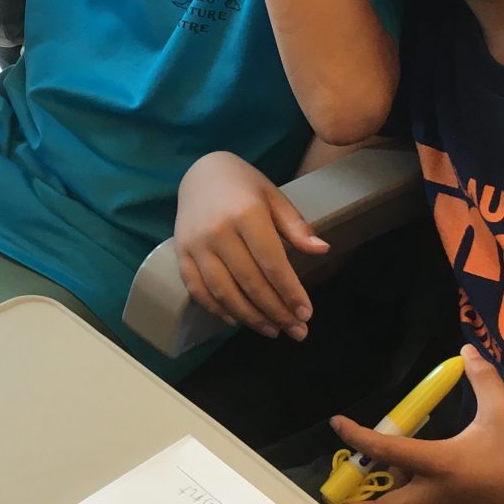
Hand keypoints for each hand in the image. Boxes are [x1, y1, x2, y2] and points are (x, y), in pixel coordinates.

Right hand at [174, 152, 326, 338]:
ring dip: (250, 317)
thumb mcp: (274, 196)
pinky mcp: (181, 253)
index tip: (306, 314)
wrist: (200, 172)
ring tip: (272, 330)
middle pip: (250, 283)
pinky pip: (197, 289)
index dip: (290, 293)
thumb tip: (322, 251)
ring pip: (224, 292)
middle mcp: (218, 232)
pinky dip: (216, 309)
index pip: (272, 264)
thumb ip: (296, 226)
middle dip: (276, 311)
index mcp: (246, 214)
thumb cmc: (243, 185)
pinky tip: (236, 320)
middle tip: (297, 331)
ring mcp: (196, 245)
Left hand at [333, 346, 503, 503]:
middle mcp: (437, 498)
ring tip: (392, 476)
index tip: (338, 426)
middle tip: (334, 498)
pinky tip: (425, 490)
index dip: (357, 438)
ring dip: (391, 499)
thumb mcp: (503, 410)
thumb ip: (482, 378)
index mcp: (441, 465)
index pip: (386, 452)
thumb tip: (467, 349)